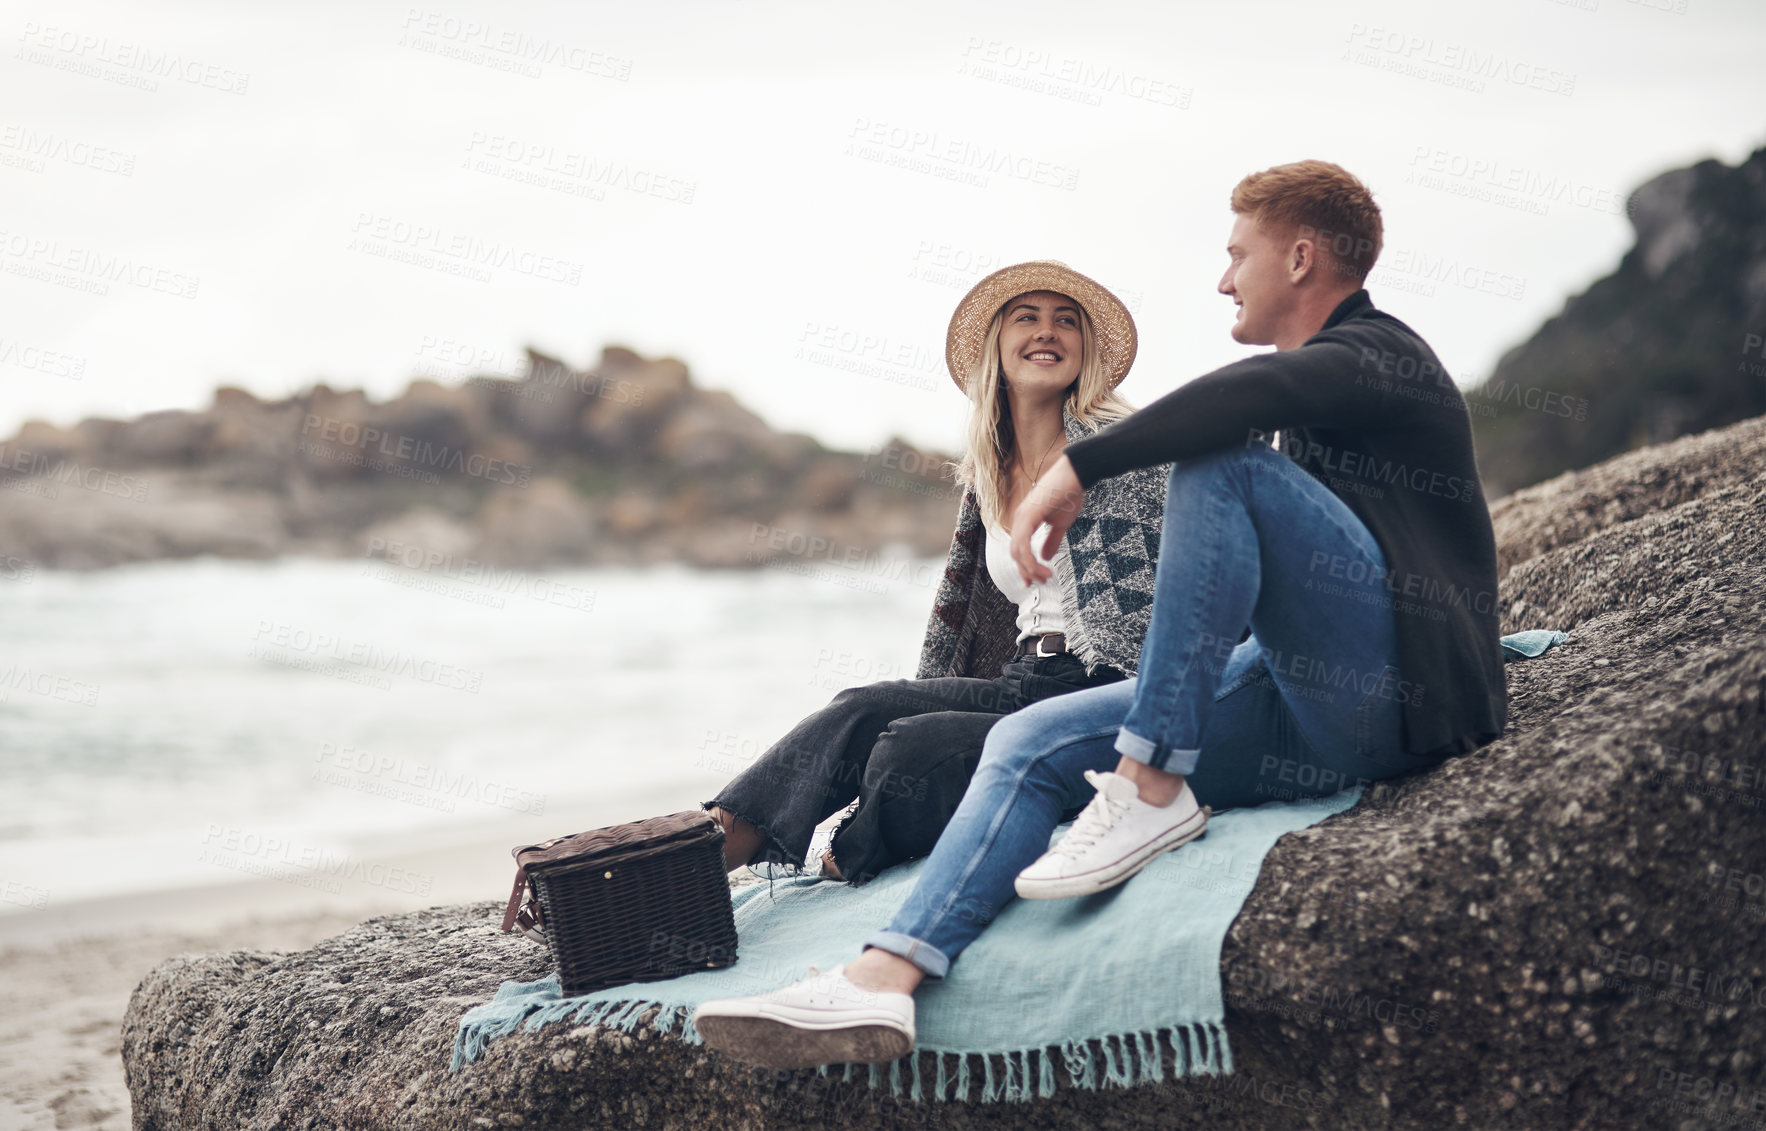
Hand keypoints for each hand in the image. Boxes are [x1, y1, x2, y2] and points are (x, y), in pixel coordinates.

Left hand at [1009, 454, 1083, 585]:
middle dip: (1027, 572)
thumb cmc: (1069, 494)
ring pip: (1018, 552)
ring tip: (1046, 577)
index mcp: (1025, 521)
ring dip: (1031, 569)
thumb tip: (1045, 557)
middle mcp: (1019, 519)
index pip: (1018, 549)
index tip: (1034, 582)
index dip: (1025, 568)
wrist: (1076, 474)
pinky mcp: (1028, 516)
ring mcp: (1022, 517)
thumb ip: (1052, 541)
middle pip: (1016, 554)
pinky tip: (1043, 566)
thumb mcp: (1061, 524)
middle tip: (1041, 582)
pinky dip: (1030, 560)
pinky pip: (1023, 545)